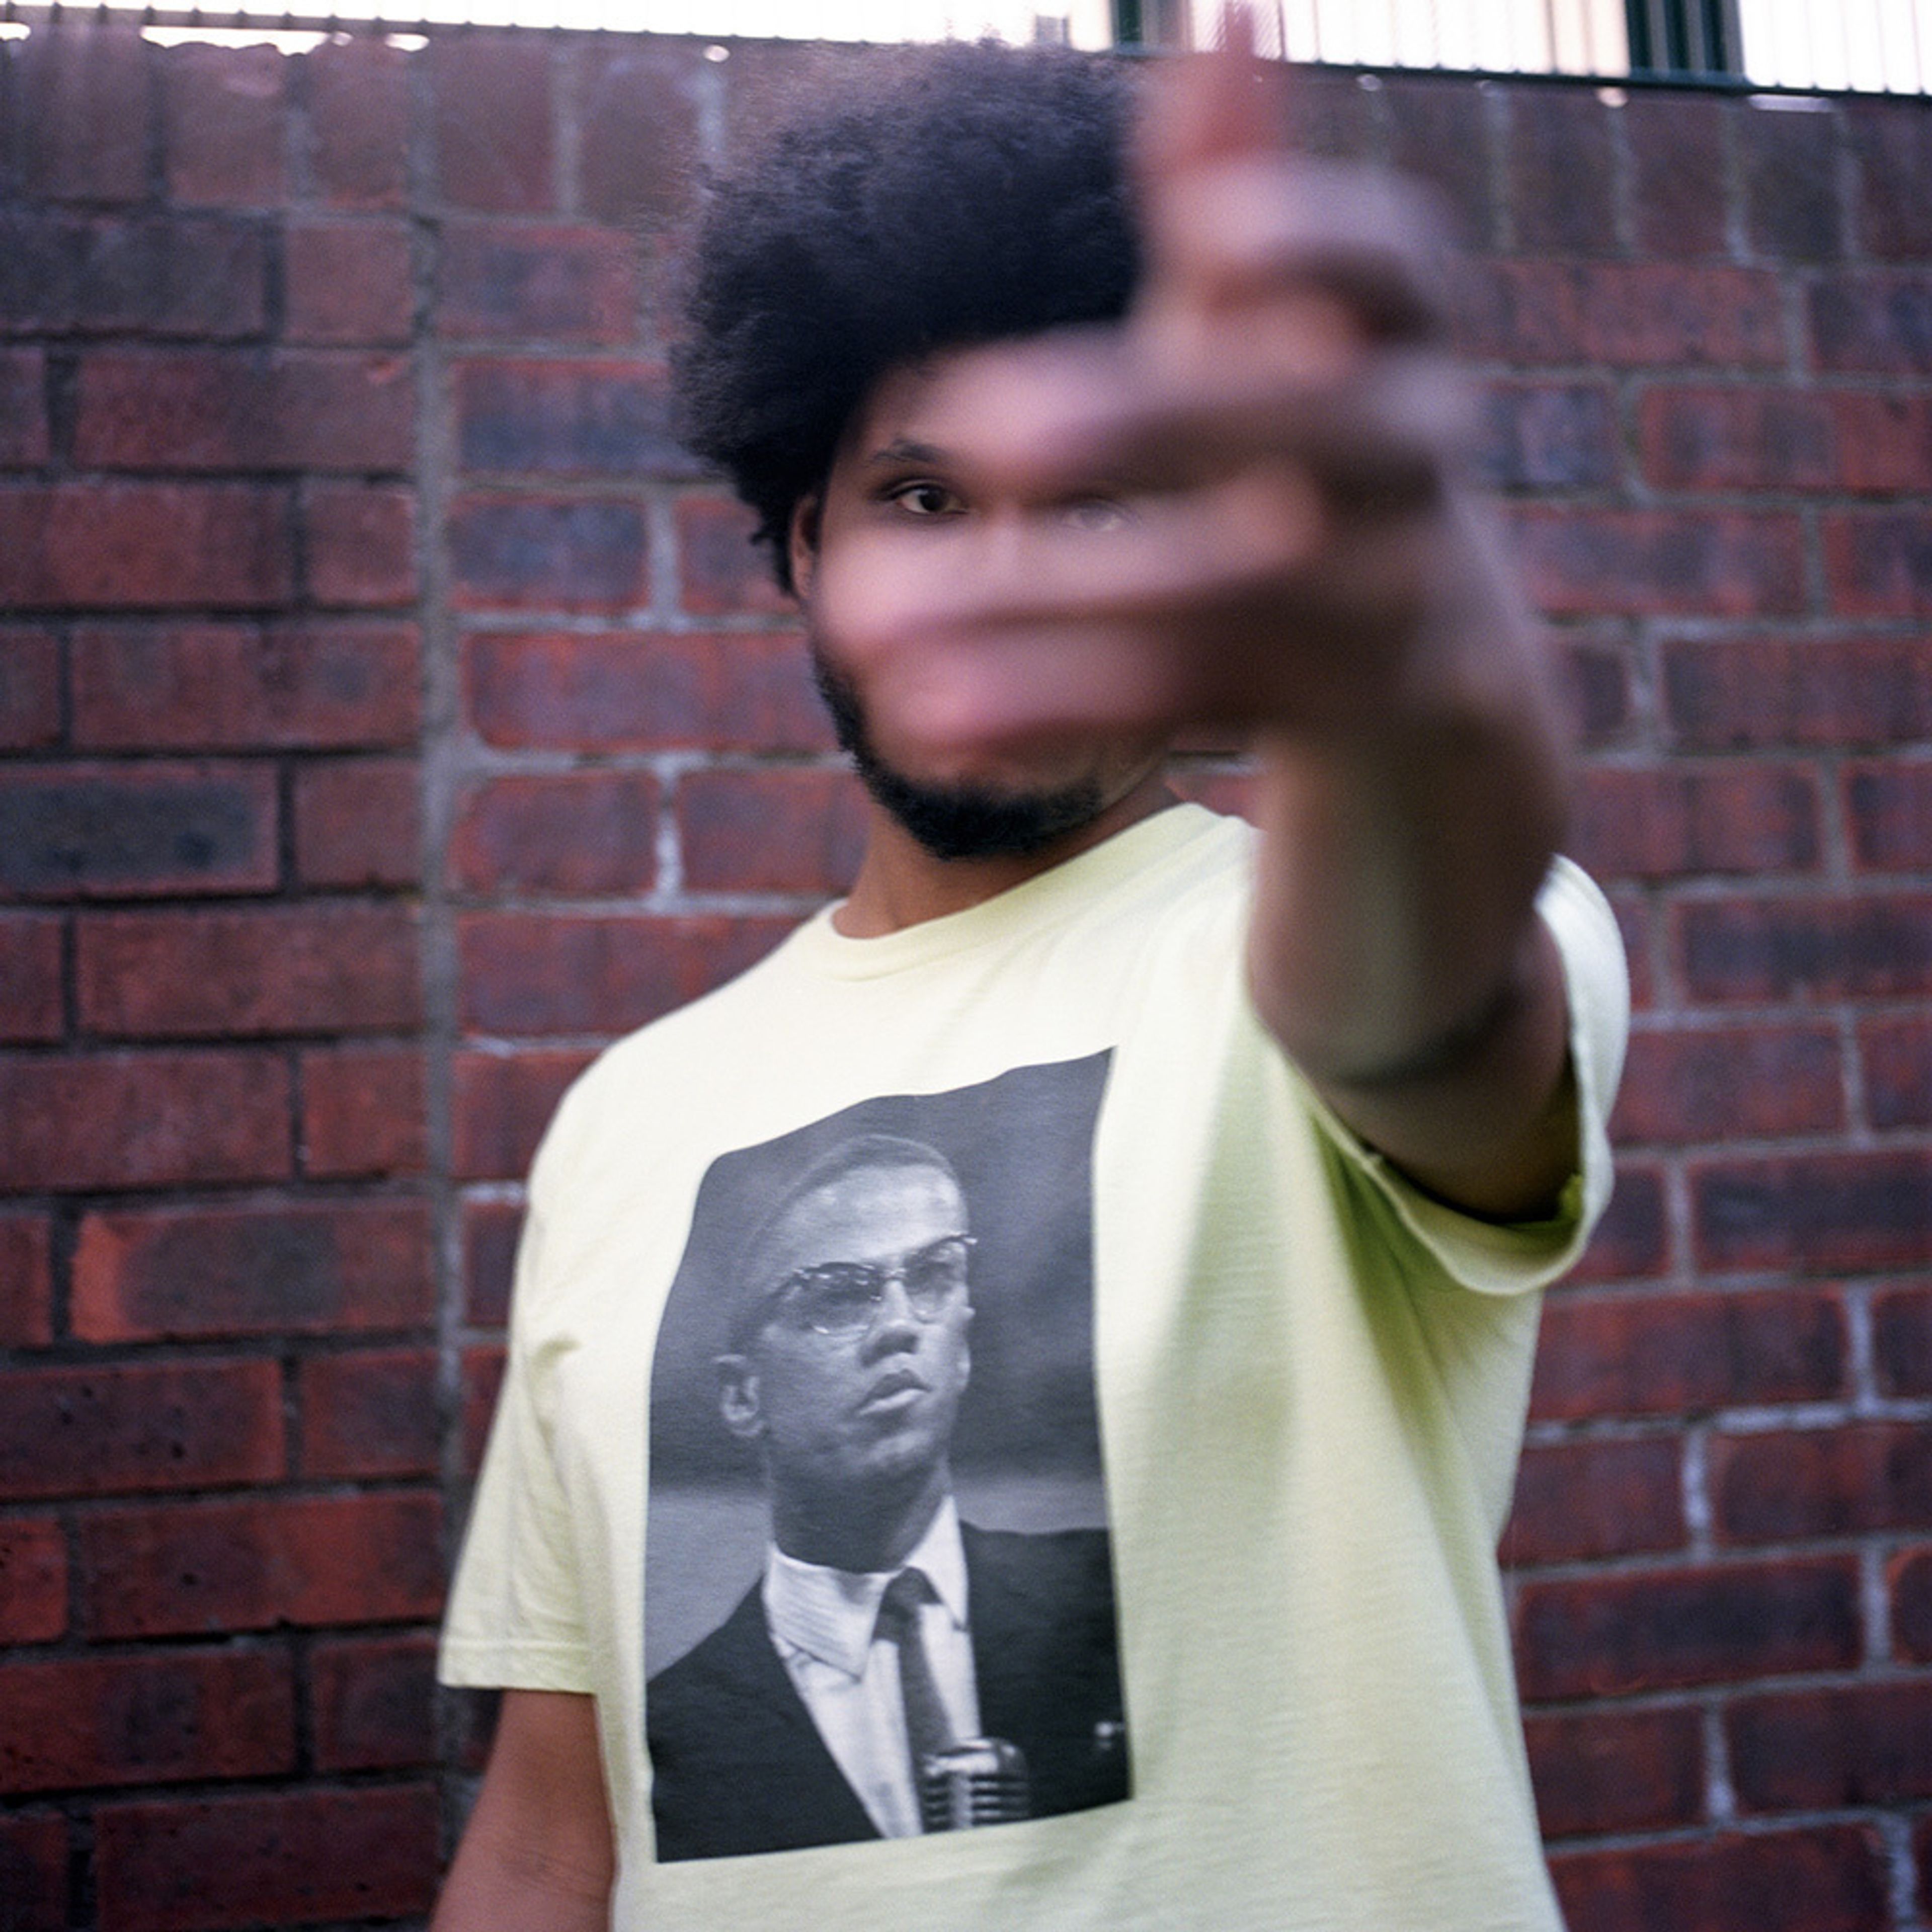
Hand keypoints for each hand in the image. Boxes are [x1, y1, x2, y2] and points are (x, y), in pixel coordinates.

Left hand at [850, 8, 1526, 755]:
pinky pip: (1185, 710)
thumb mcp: (1278, 329)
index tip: (1205, 235)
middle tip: (976, 433)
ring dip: (1043, 611)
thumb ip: (1239, 185)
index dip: (1309, 242)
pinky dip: (1054, 713)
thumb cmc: (1310, 451)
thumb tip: (1226, 4)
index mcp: (1400, 340)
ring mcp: (1390, 599)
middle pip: (1305, 431)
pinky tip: (923, 724)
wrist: (1429, 668)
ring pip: (1223, 599)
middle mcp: (1412, 461)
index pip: (1390, 265)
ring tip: (870, 632)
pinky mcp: (1335, 714)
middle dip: (1148, 421)